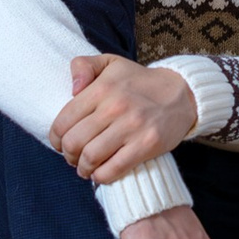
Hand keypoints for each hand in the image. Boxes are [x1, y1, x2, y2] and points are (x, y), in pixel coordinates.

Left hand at [50, 54, 198, 181]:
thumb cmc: (139, 81)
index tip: (61, 143)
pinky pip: (114, 169)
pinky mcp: (146, 145)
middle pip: (74, 143)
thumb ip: (83, 66)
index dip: (56, 138)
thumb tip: (72, 89)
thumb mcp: (110, 63)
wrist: (181, 93)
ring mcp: (132, 127)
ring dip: (82, 168)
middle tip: (73, 157)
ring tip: (85, 167)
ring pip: (91, 158)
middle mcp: (115, 107)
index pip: (63, 121)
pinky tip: (100, 173)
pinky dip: (101, 176)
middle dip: (68, 155)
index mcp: (101, 88)